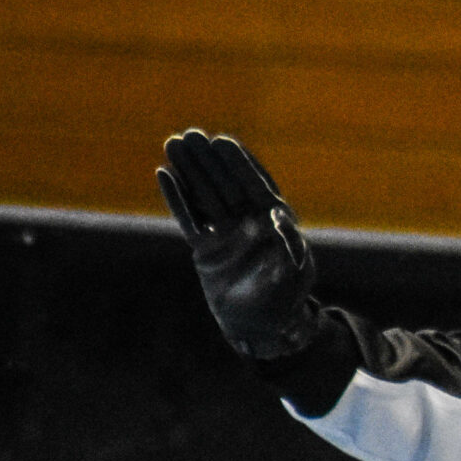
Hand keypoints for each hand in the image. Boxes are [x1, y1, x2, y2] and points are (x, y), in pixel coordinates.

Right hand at [156, 130, 320, 360]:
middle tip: (190, 135)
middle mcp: (249, 220)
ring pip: (204, 194)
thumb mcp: (295, 270)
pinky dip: (176, 197)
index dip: (239, 163)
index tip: (223, 141)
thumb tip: (279, 214)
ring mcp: (226, 231)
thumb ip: (290, 242)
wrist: (262, 325)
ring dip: (189, 170)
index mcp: (274, 220)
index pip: (254, 184)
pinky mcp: (206, 247)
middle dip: (209, 159)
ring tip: (172, 143)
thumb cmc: (285, 298)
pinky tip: (164, 174)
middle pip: (226, 182)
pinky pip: (188, 217)